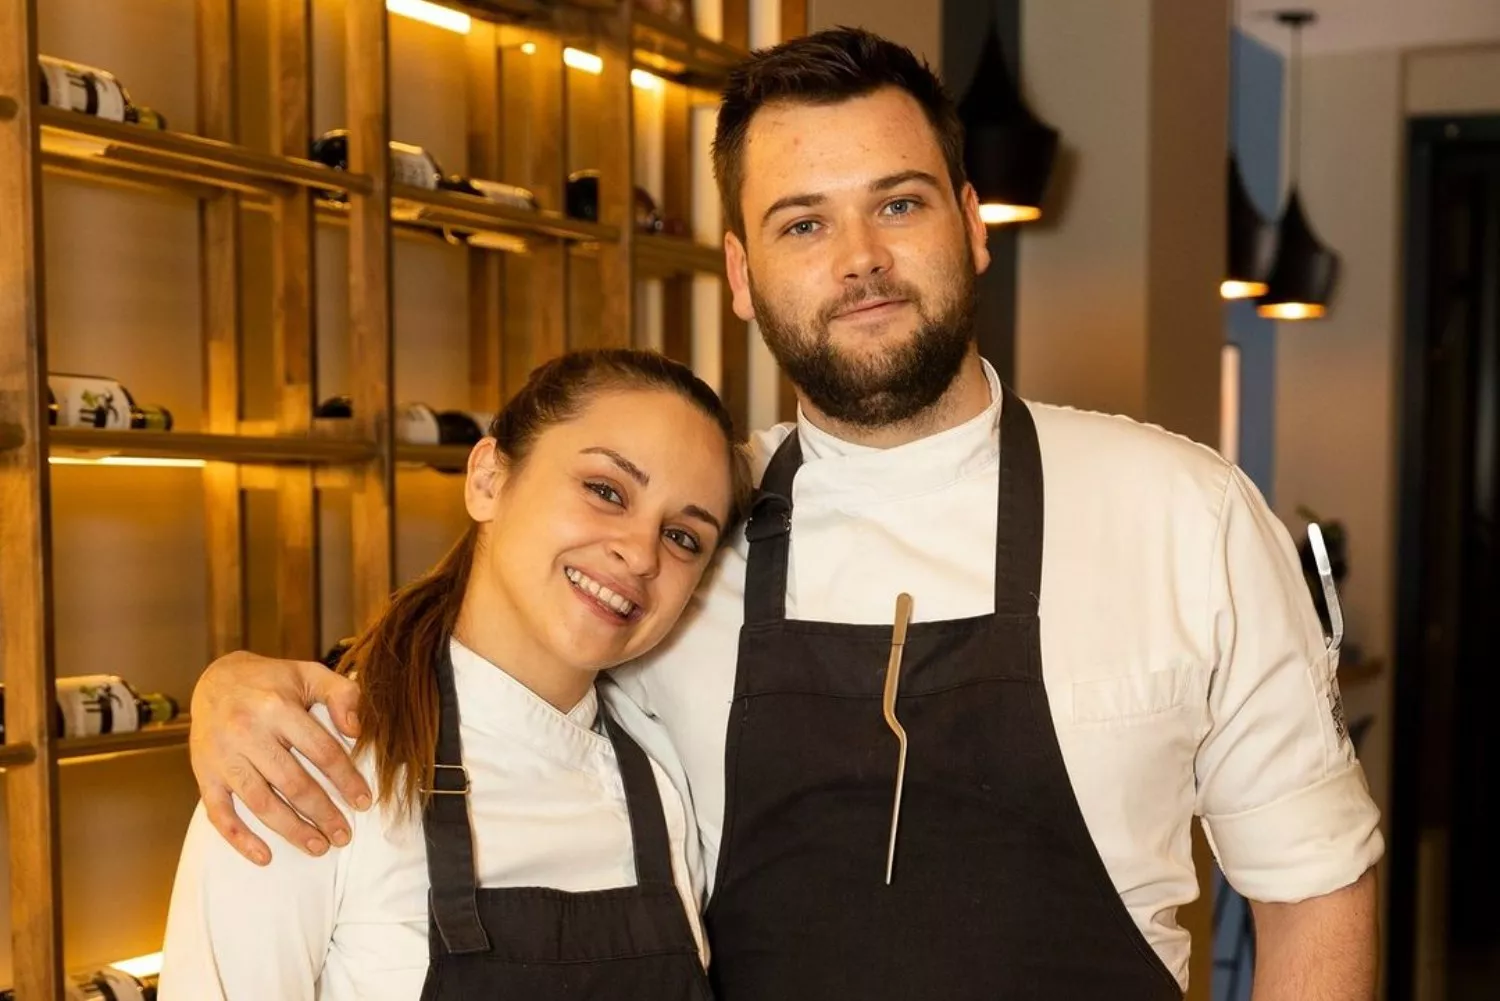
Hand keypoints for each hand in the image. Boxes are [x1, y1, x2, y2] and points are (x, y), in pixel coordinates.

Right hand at [188, 651, 370, 864]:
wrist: (214, 680)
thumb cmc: (271, 681)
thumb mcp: (310, 674)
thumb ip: (341, 694)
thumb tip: (357, 730)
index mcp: (277, 707)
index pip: (321, 751)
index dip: (346, 779)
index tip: (363, 802)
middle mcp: (247, 732)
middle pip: (294, 783)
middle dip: (323, 814)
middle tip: (344, 836)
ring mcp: (223, 757)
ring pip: (261, 803)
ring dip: (292, 830)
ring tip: (318, 847)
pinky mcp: (203, 774)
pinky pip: (220, 814)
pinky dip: (241, 839)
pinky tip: (265, 856)